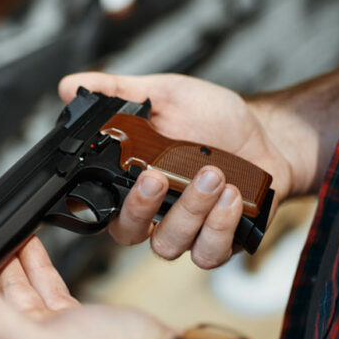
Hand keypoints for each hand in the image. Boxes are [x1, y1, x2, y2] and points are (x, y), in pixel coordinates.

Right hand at [59, 72, 297, 268]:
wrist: (267, 133)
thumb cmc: (214, 118)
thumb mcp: (164, 94)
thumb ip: (117, 92)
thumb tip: (71, 86)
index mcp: (132, 181)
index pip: (101, 204)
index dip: (100, 200)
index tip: (120, 171)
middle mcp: (155, 212)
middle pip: (128, 233)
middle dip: (142, 207)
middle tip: (159, 176)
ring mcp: (186, 231)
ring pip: (168, 244)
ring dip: (189, 210)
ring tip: (212, 174)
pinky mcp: (219, 242)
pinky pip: (208, 253)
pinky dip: (219, 227)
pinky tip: (232, 197)